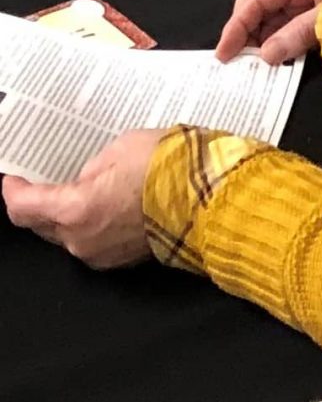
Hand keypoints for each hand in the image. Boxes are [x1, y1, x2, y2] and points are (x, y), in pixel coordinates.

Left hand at [3, 129, 163, 267]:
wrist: (214, 200)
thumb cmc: (173, 170)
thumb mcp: (123, 147)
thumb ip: (93, 167)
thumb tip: (87, 180)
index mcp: (74, 210)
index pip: (22, 208)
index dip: (13, 190)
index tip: (12, 178)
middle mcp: (81, 240)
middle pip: (42, 226)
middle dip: (42, 203)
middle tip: (49, 181)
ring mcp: (102, 254)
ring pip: (70, 235)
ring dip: (71, 215)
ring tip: (88, 190)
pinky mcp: (124, 260)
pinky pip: (96, 242)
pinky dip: (96, 225)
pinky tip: (113, 205)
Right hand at [216, 0, 321, 64]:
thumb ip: (297, 34)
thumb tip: (266, 56)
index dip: (236, 26)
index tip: (223, 54)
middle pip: (260, 6)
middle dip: (247, 34)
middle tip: (236, 65)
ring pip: (272, 18)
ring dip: (262, 42)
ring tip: (251, 69)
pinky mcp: (317, 7)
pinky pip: (288, 25)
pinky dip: (279, 43)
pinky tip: (273, 61)